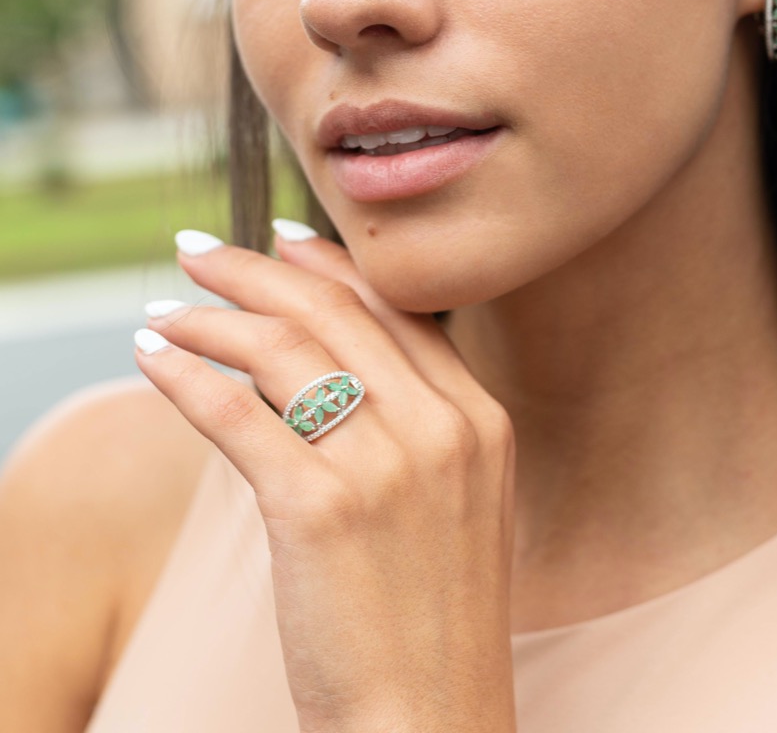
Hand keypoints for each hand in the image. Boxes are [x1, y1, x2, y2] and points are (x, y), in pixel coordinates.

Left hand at [134, 225, 517, 732]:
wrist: (430, 725)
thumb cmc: (430, 622)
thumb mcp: (456, 505)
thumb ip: (416, 425)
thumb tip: (332, 365)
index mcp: (480, 419)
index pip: (393, 310)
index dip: (328, 265)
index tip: (280, 237)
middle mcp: (442, 427)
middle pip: (333, 312)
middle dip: (255, 270)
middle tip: (198, 251)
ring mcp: (387, 465)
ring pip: (282, 349)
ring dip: (209, 318)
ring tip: (164, 311)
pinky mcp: (321, 508)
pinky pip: (236, 413)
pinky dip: (184, 377)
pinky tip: (152, 358)